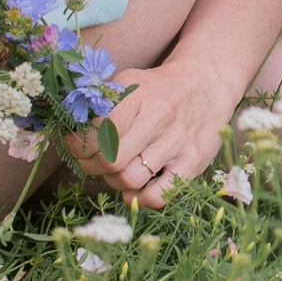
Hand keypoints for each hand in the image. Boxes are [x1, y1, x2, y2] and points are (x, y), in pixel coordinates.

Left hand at [65, 57, 241, 208]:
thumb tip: (72, 131)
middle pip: (110, 159)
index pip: (99, 130)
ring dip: (113, 181)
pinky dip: (139, 198)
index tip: (74, 144)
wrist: (209, 83)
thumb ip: (103, 103)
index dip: (79, 144)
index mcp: (138, 94)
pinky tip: (133, 189)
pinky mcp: (193, 161)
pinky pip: (158, 195)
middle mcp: (159, 117)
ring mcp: (178, 141)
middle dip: (92, 166)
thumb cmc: (160, 88)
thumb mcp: (131, 82)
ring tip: (114, 172)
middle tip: (90, 162)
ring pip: (130, 179)